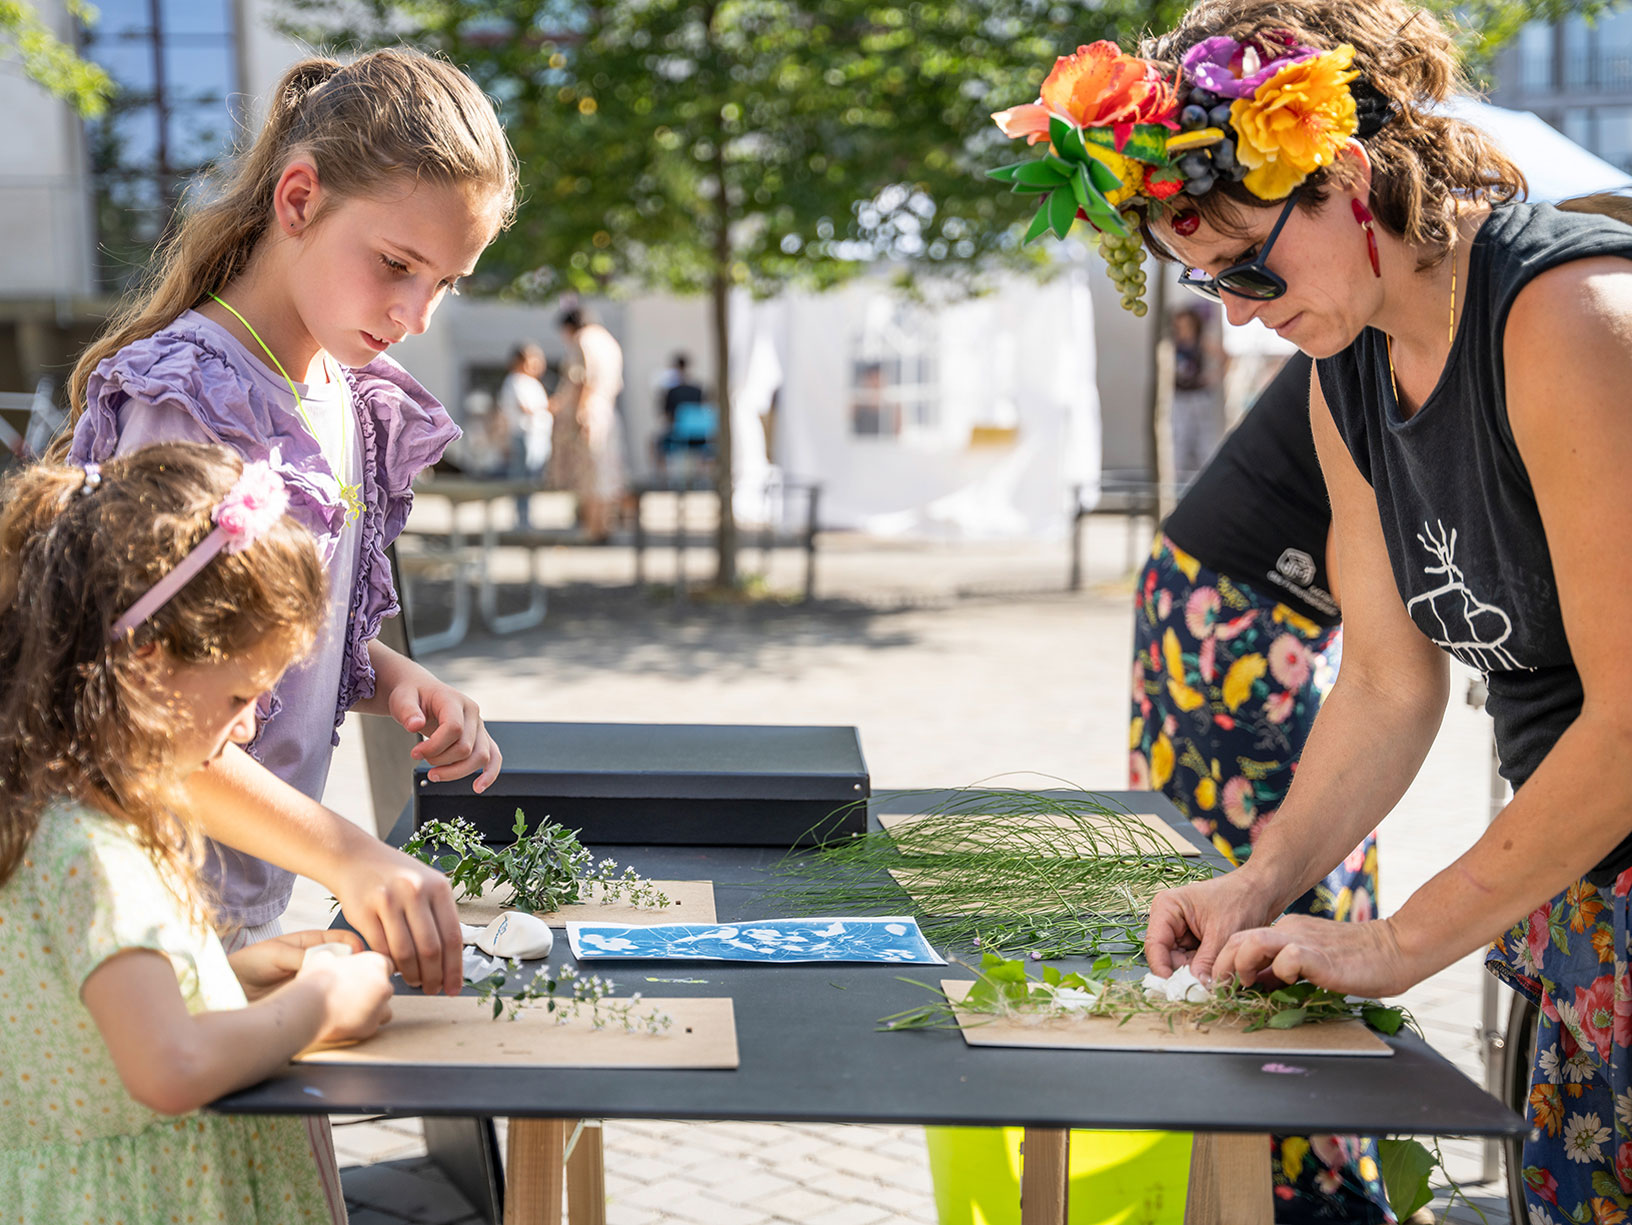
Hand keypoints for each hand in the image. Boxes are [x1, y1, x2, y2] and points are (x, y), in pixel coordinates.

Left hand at [229, 929, 364, 1000]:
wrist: (229, 987)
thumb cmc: (250, 963)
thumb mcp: (276, 953)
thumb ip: (302, 956)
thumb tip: (327, 965)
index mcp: (312, 942)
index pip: (343, 940)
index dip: (355, 945)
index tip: (360, 955)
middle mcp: (317, 961)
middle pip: (346, 961)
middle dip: (356, 966)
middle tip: (359, 975)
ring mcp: (314, 981)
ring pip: (339, 981)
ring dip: (346, 985)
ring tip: (349, 991)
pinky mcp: (308, 1000)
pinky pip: (326, 999)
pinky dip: (334, 1001)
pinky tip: (335, 1004)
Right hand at [298, 951, 395, 1044]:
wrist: (311, 1006)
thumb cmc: (317, 979)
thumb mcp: (324, 958)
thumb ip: (336, 958)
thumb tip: (330, 959)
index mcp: (377, 964)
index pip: (387, 965)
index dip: (374, 970)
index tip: (362, 975)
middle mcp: (384, 986)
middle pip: (385, 987)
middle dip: (373, 991)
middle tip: (352, 993)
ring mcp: (379, 1008)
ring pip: (384, 1009)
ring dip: (372, 1009)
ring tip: (351, 1010)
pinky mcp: (370, 1027)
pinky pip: (371, 1026)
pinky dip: (362, 1024)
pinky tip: (346, 1021)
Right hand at [332, 841, 463, 996]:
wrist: (356, 858)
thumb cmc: (395, 876)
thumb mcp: (426, 884)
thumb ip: (439, 915)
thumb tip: (452, 959)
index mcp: (438, 887)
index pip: (452, 937)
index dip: (455, 968)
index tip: (454, 987)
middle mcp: (415, 892)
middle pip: (431, 949)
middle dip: (434, 976)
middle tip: (433, 989)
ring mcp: (388, 901)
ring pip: (406, 952)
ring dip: (412, 975)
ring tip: (415, 982)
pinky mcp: (364, 911)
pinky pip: (381, 949)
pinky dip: (390, 965)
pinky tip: (395, 970)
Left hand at [385, 674, 501, 791]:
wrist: (421, 692)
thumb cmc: (413, 696)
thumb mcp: (402, 698)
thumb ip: (407, 711)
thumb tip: (415, 726)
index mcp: (455, 700)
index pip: (454, 728)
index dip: (434, 746)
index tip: (415, 752)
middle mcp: (473, 714)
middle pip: (466, 747)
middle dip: (440, 760)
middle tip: (419, 757)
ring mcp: (479, 727)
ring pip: (480, 757)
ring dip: (456, 772)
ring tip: (434, 775)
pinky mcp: (480, 739)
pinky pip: (494, 757)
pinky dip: (489, 774)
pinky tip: (478, 788)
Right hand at [1143, 871, 1281, 983]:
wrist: (1263, 892)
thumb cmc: (1242, 899)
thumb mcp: (1222, 933)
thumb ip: (1206, 963)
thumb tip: (1197, 989)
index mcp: (1167, 907)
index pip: (1155, 945)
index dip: (1163, 970)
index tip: (1177, 990)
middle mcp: (1169, 919)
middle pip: (1167, 957)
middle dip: (1184, 974)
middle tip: (1203, 988)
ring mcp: (1181, 931)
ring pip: (1181, 963)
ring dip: (1197, 973)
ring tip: (1216, 977)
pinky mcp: (1194, 940)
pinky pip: (1193, 962)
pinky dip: (1204, 970)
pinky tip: (1218, 970)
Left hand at [1213, 914, 1416, 997]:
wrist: (1395, 949)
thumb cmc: (1357, 961)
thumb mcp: (1310, 963)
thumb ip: (1283, 969)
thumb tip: (1257, 983)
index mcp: (1286, 932)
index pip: (1242, 940)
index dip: (1227, 963)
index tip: (1225, 986)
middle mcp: (1289, 931)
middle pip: (1238, 938)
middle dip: (1223, 965)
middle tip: (1224, 989)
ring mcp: (1303, 940)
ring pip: (1253, 941)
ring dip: (1242, 965)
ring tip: (1246, 984)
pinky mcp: (1319, 954)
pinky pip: (1288, 958)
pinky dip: (1280, 972)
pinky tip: (1288, 983)